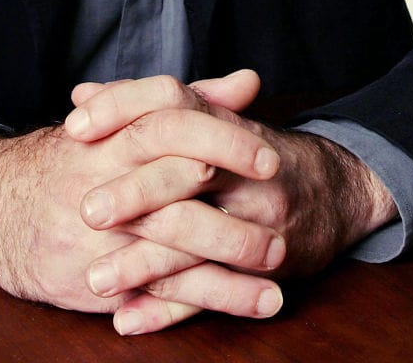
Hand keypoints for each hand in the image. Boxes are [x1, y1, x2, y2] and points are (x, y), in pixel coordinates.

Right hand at [0, 70, 284, 331]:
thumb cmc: (75, 156)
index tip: (270, 157)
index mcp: (112, 139)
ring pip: (164, 258)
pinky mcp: (92, 281)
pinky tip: (246, 306)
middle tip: (284, 230)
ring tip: (277, 282)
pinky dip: (200, 304)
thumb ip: (190, 103)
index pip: (170, 131)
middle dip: (228, 222)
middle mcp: (100, 188)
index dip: (222, 144)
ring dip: (224, 274)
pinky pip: (151, 296)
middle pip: (169, 202)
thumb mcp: (124, 121)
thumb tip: (248, 82)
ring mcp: (95, 241)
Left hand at [65, 71, 398, 334]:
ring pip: (198, 239)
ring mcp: (261, 218)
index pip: (172, 101)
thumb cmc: (253, 156)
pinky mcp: (270, 265)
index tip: (74, 126)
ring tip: (95, 279)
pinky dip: (170, 310)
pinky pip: (216, 291)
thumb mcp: (210, 121)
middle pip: (187, 170)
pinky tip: (129, 319)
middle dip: (134, 193)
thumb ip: (145, 109)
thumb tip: (81, 94)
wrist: (338, 191)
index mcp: (225, 124)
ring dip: (143, 263)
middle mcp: (245, 168)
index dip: (123, 108)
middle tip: (86, 211)